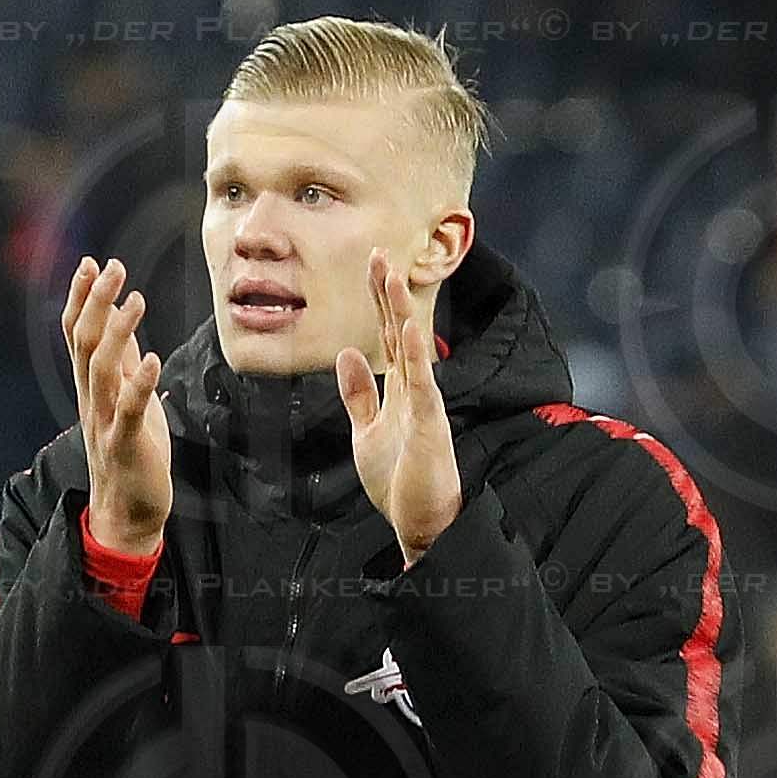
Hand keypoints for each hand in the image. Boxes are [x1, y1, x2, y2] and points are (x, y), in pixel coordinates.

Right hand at [64, 256, 169, 553]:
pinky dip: (138, 385)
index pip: (76, 335)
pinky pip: (128, 412)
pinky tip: (151, 360)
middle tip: (112, 266)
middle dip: (96, 303)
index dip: (81, 299)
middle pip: (85, 344)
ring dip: (117, 333)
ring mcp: (104, 423)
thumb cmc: (131, 450)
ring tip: (135, 300)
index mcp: (90, 387)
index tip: (90, 262)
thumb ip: (121, 359)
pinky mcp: (125, 445)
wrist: (128, 511)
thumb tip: (120, 314)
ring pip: (101, 371)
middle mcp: (91, 400)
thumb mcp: (126, 396)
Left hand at [336, 251, 462, 566]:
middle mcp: (415, 389)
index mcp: (400, 389)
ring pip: (412, 350)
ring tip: (393, 277)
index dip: (379, 300)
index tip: (373, 265)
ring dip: (401, 313)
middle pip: (399, 332)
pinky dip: (414, 356)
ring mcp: (424, 405)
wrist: (421, 523)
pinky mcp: (430, 426)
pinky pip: (422, 385)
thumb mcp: (368, 431)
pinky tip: (407, 329)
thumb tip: (346, 355)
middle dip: (388, 294)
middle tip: (378, 254)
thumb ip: (359, 395)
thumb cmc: (399, 481)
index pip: (387, 335)